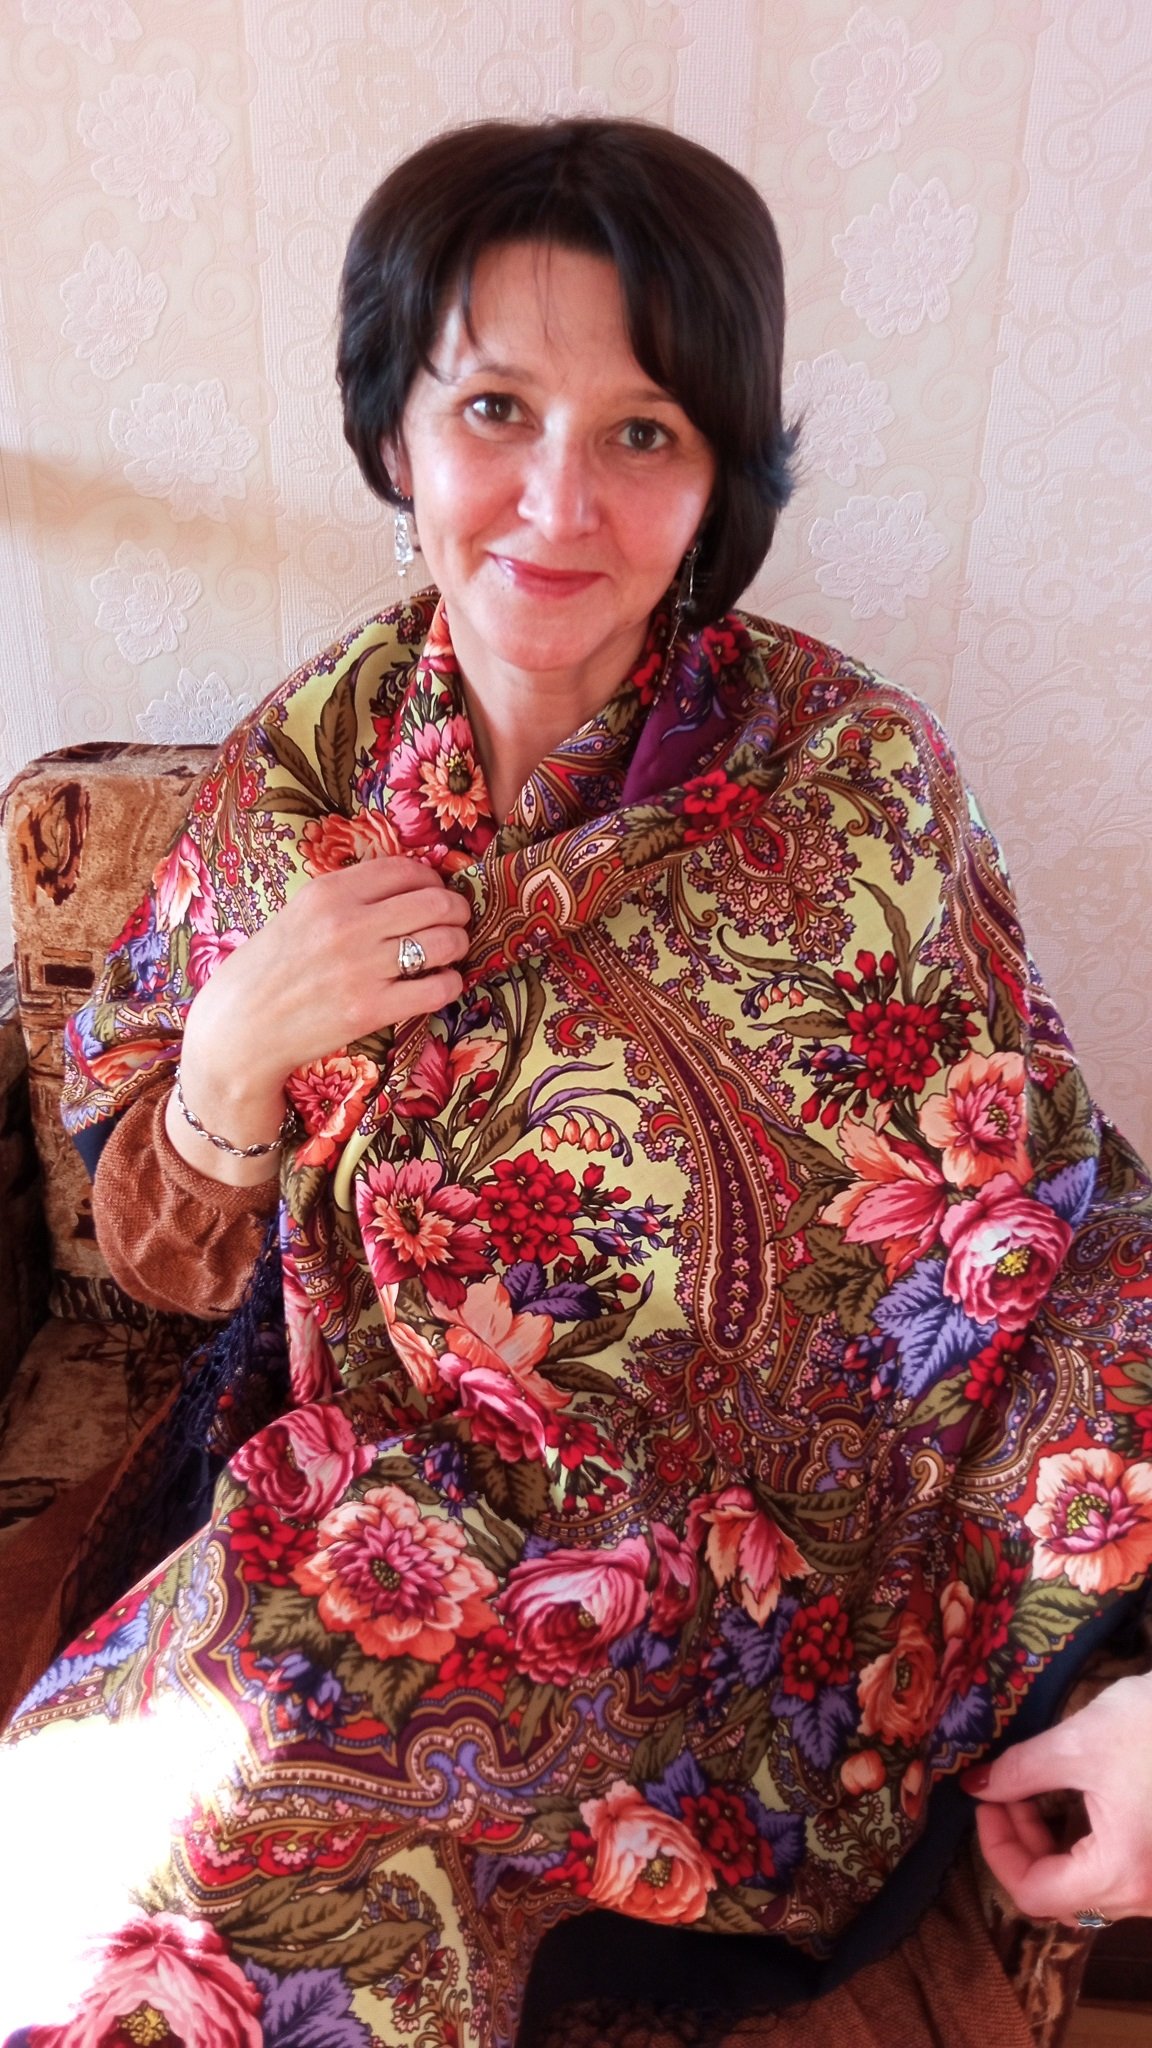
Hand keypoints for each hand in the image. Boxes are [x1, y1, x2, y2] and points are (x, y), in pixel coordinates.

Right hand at [175, 855, 470, 1155]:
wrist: (239, 1030)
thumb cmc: (269, 970)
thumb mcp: (298, 913)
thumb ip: (346, 897)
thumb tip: (406, 884)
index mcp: (329, 892)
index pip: (407, 869)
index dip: (432, 879)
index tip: (434, 892)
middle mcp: (348, 924)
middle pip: (436, 901)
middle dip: (457, 910)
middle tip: (456, 921)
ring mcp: (361, 968)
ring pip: (445, 942)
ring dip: (458, 945)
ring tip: (450, 952)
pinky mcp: (371, 1009)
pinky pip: (438, 988)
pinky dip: (450, 984)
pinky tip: (440, 984)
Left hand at [962, 1668, 1151, 1923]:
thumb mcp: (1079, 1742)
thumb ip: (1020, 1771)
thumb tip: (975, 1787)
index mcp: (1121, 1873)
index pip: (1034, 1893)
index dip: (997, 1849)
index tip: (986, 1802)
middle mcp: (1147, 1895)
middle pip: (1060, 1894)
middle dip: (1021, 1842)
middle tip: (1005, 1790)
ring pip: (1087, 1884)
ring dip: (1050, 1842)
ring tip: (1035, 1789)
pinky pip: (1115, 1871)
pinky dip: (1084, 1843)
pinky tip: (1076, 1799)